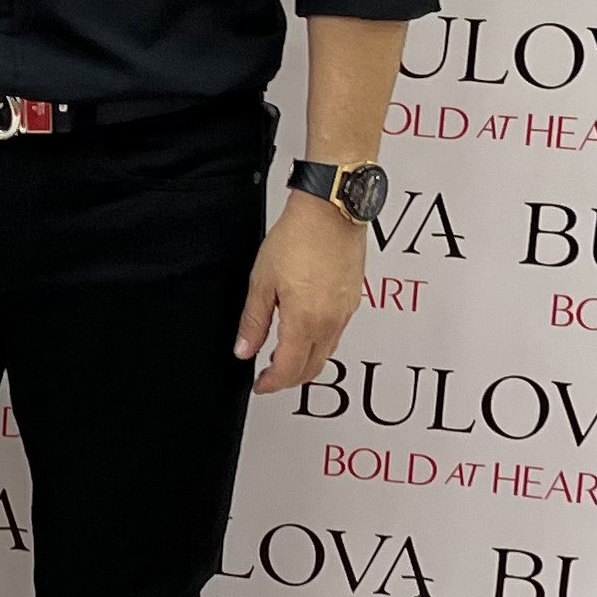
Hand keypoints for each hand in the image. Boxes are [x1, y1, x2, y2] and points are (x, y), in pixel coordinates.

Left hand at [233, 192, 364, 396]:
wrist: (330, 212)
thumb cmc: (297, 237)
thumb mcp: (262, 281)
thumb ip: (254, 321)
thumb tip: (244, 350)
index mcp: (305, 321)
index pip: (288, 370)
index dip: (271, 383)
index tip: (259, 385)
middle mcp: (330, 322)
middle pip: (312, 368)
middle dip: (289, 379)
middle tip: (269, 376)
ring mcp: (345, 312)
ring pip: (326, 353)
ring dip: (305, 362)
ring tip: (282, 355)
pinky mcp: (352, 300)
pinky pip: (336, 334)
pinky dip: (319, 344)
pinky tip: (304, 333)